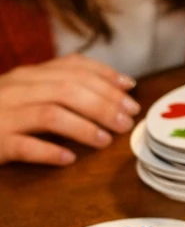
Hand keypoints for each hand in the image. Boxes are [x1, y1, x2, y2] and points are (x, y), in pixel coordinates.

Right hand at [0, 55, 138, 164]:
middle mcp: (14, 89)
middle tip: (126, 121)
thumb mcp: (29, 95)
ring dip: (84, 126)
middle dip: (103, 104)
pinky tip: (68, 158)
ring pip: (50, 113)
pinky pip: (23, 145)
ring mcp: (1, 114)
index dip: (104, 77)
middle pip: (67, 89)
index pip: (71, 67)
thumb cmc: (0, 117)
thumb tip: (117, 87)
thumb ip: (62, 88)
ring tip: (106, 140)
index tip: (130, 91)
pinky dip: (48, 151)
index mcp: (27, 76)